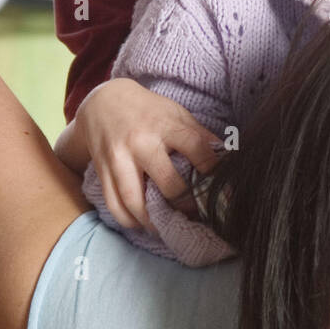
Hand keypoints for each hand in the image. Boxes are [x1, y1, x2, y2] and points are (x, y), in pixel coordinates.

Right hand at [76, 80, 222, 232]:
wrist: (103, 102)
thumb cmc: (148, 110)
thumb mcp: (176, 114)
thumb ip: (199, 136)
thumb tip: (227, 158)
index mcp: (164, 125)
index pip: (195, 148)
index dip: (212, 168)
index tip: (222, 185)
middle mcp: (140, 143)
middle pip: (167, 183)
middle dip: (185, 203)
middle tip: (196, 213)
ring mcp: (118, 159)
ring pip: (135, 201)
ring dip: (154, 221)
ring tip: (169, 226)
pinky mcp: (102, 171)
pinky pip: (114, 204)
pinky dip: (129, 220)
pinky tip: (143, 224)